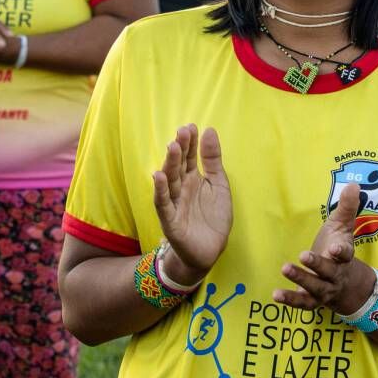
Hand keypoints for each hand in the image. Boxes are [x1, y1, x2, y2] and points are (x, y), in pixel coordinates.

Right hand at [152, 125, 231, 285]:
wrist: (210, 250)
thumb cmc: (212, 217)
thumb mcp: (218, 184)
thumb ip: (213, 160)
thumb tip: (209, 130)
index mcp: (193, 179)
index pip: (189, 157)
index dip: (190, 143)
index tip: (191, 126)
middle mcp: (181, 189)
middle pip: (178, 166)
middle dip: (180, 149)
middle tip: (182, 132)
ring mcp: (174, 204)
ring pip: (170, 182)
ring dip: (169, 164)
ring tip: (172, 147)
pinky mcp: (170, 221)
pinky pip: (163, 205)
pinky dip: (160, 191)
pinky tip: (158, 176)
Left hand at [273, 183, 374, 313]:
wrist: (348, 285)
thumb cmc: (339, 248)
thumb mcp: (343, 227)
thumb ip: (347, 207)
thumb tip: (353, 184)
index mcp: (344, 256)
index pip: (345, 253)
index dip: (342, 251)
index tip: (336, 248)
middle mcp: (336, 274)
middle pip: (329, 271)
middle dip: (317, 264)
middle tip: (303, 255)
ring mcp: (324, 289)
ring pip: (315, 287)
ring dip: (301, 279)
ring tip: (285, 268)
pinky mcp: (312, 300)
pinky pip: (302, 302)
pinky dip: (290, 300)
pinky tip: (275, 295)